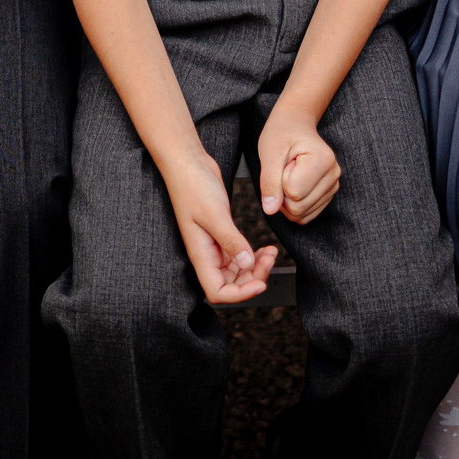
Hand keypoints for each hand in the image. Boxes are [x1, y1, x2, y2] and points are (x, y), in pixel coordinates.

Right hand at [162, 151, 275, 303]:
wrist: (187, 163)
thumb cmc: (192, 186)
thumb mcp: (214, 213)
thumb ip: (230, 240)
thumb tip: (247, 264)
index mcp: (200, 255)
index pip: (217, 291)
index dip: (239, 294)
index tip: (260, 283)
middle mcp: (206, 255)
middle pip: (230, 284)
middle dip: (253, 278)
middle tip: (269, 261)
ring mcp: (214, 245)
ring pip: (237, 271)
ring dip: (256, 267)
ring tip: (271, 253)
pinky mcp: (221, 234)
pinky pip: (238, 255)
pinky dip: (253, 255)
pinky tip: (264, 248)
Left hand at [254, 104, 340, 224]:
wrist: (295, 125)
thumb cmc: (282, 134)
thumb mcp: (269, 153)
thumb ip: (269, 182)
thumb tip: (270, 210)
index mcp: (323, 160)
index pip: (293, 193)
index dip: (279, 180)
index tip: (284, 161)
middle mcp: (334, 174)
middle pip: (298, 208)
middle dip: (282, 193)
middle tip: (284, 169)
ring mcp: (333, 186)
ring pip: (301, 215)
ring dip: (286, 200)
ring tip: (289, 174)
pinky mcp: (327, 195)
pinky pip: (305, 216)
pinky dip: (293, 205)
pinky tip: (294, 184)